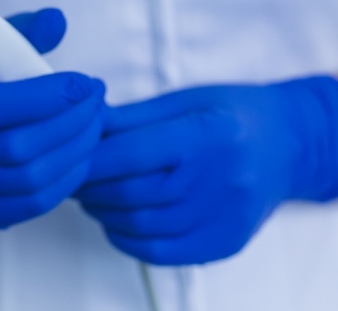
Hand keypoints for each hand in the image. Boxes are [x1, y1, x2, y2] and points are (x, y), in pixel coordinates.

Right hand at [0, 8, 105, 229]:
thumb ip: (18, 33)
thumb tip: (58, 20)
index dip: (46, 97)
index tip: (85, 83)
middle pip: (18, 148)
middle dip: (71, 123)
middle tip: (97, 102)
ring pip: (30, 181)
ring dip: (75, 152)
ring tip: (94, 126)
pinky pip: (30, 205)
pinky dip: (65, 181)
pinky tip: (79, 156)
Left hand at [76, 77, 337, 263]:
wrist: (285, 145)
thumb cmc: (231, 113)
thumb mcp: (183, 100)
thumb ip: (132, 118)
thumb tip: (84, 125)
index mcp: (205, 134)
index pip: (130, 154)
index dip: (90, 159)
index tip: (68, 156)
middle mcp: (218, 179)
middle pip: (130, 193)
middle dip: (89, 187)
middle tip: (72, 177)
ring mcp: (223, 217)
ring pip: (140, 226)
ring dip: (103, 213)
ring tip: (90, 196)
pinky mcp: (223, 242)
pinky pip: (161, 253)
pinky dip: (127, 239)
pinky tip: (116, 221)